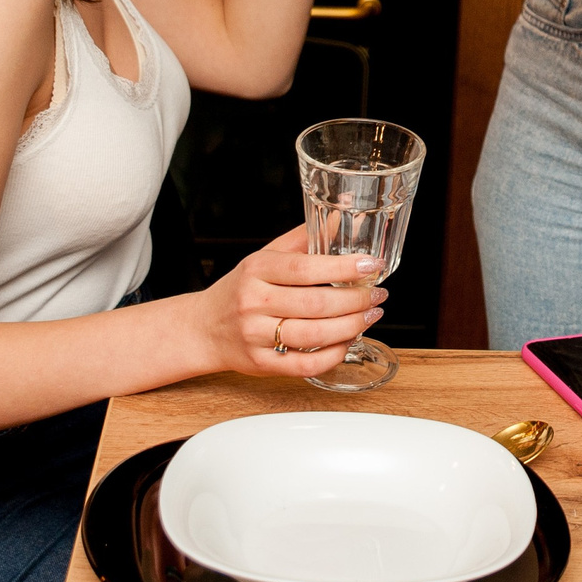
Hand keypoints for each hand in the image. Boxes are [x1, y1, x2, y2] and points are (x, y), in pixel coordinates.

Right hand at [200, 224, 387, 378]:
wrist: (203, 329)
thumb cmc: (240, 289)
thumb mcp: (265, 257)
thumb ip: (304, 239)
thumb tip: (339, 217)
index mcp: (257, 270)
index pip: (305, 267)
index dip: (343, 267)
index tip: (371, 265)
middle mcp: (253, 302)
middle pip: (315, 303)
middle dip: (356, 299)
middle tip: (378, 294)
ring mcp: (255, 336)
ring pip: (313, 334)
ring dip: (351, 326)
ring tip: (370, 315)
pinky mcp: (260, 364)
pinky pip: (304, 364)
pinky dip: (332, 355)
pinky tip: (347, 342)